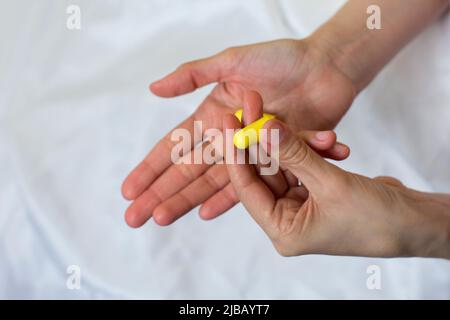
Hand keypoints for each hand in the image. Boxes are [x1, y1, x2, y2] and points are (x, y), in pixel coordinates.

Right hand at [122, 39, 355, 226]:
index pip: (174, 146)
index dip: (151, 167)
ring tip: (163, 217)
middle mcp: (227, 139)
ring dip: (188, 201)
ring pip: (213, 183)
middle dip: (161, 193)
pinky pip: (252, 185)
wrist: (326, 69)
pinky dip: (229, 199)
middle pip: (188, 171)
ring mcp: (249, 154)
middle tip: (134, 216)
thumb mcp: (233, 62)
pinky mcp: (274, 163)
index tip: (128, 189)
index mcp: (214, 116)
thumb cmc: (282, 59)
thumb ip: (194, 75)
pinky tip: (207, 214)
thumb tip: (153, 88)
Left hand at [224, 116, 449, 258]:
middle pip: (262, 173)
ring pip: (283, 165)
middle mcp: (288, 219)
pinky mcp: (316, 192)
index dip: (236, 154)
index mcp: (283, 230)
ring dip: (290, 143)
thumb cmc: (376, 219)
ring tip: (282, 116)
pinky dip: (310, 150)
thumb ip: (294, 154)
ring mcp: (302, 204)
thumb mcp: (330, 184)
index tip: (229, 123)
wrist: (416, 222)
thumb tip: (263, 129)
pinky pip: (302, 165)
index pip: (247, 188)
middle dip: (259, 141)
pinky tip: (322, 139)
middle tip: (250, 107)